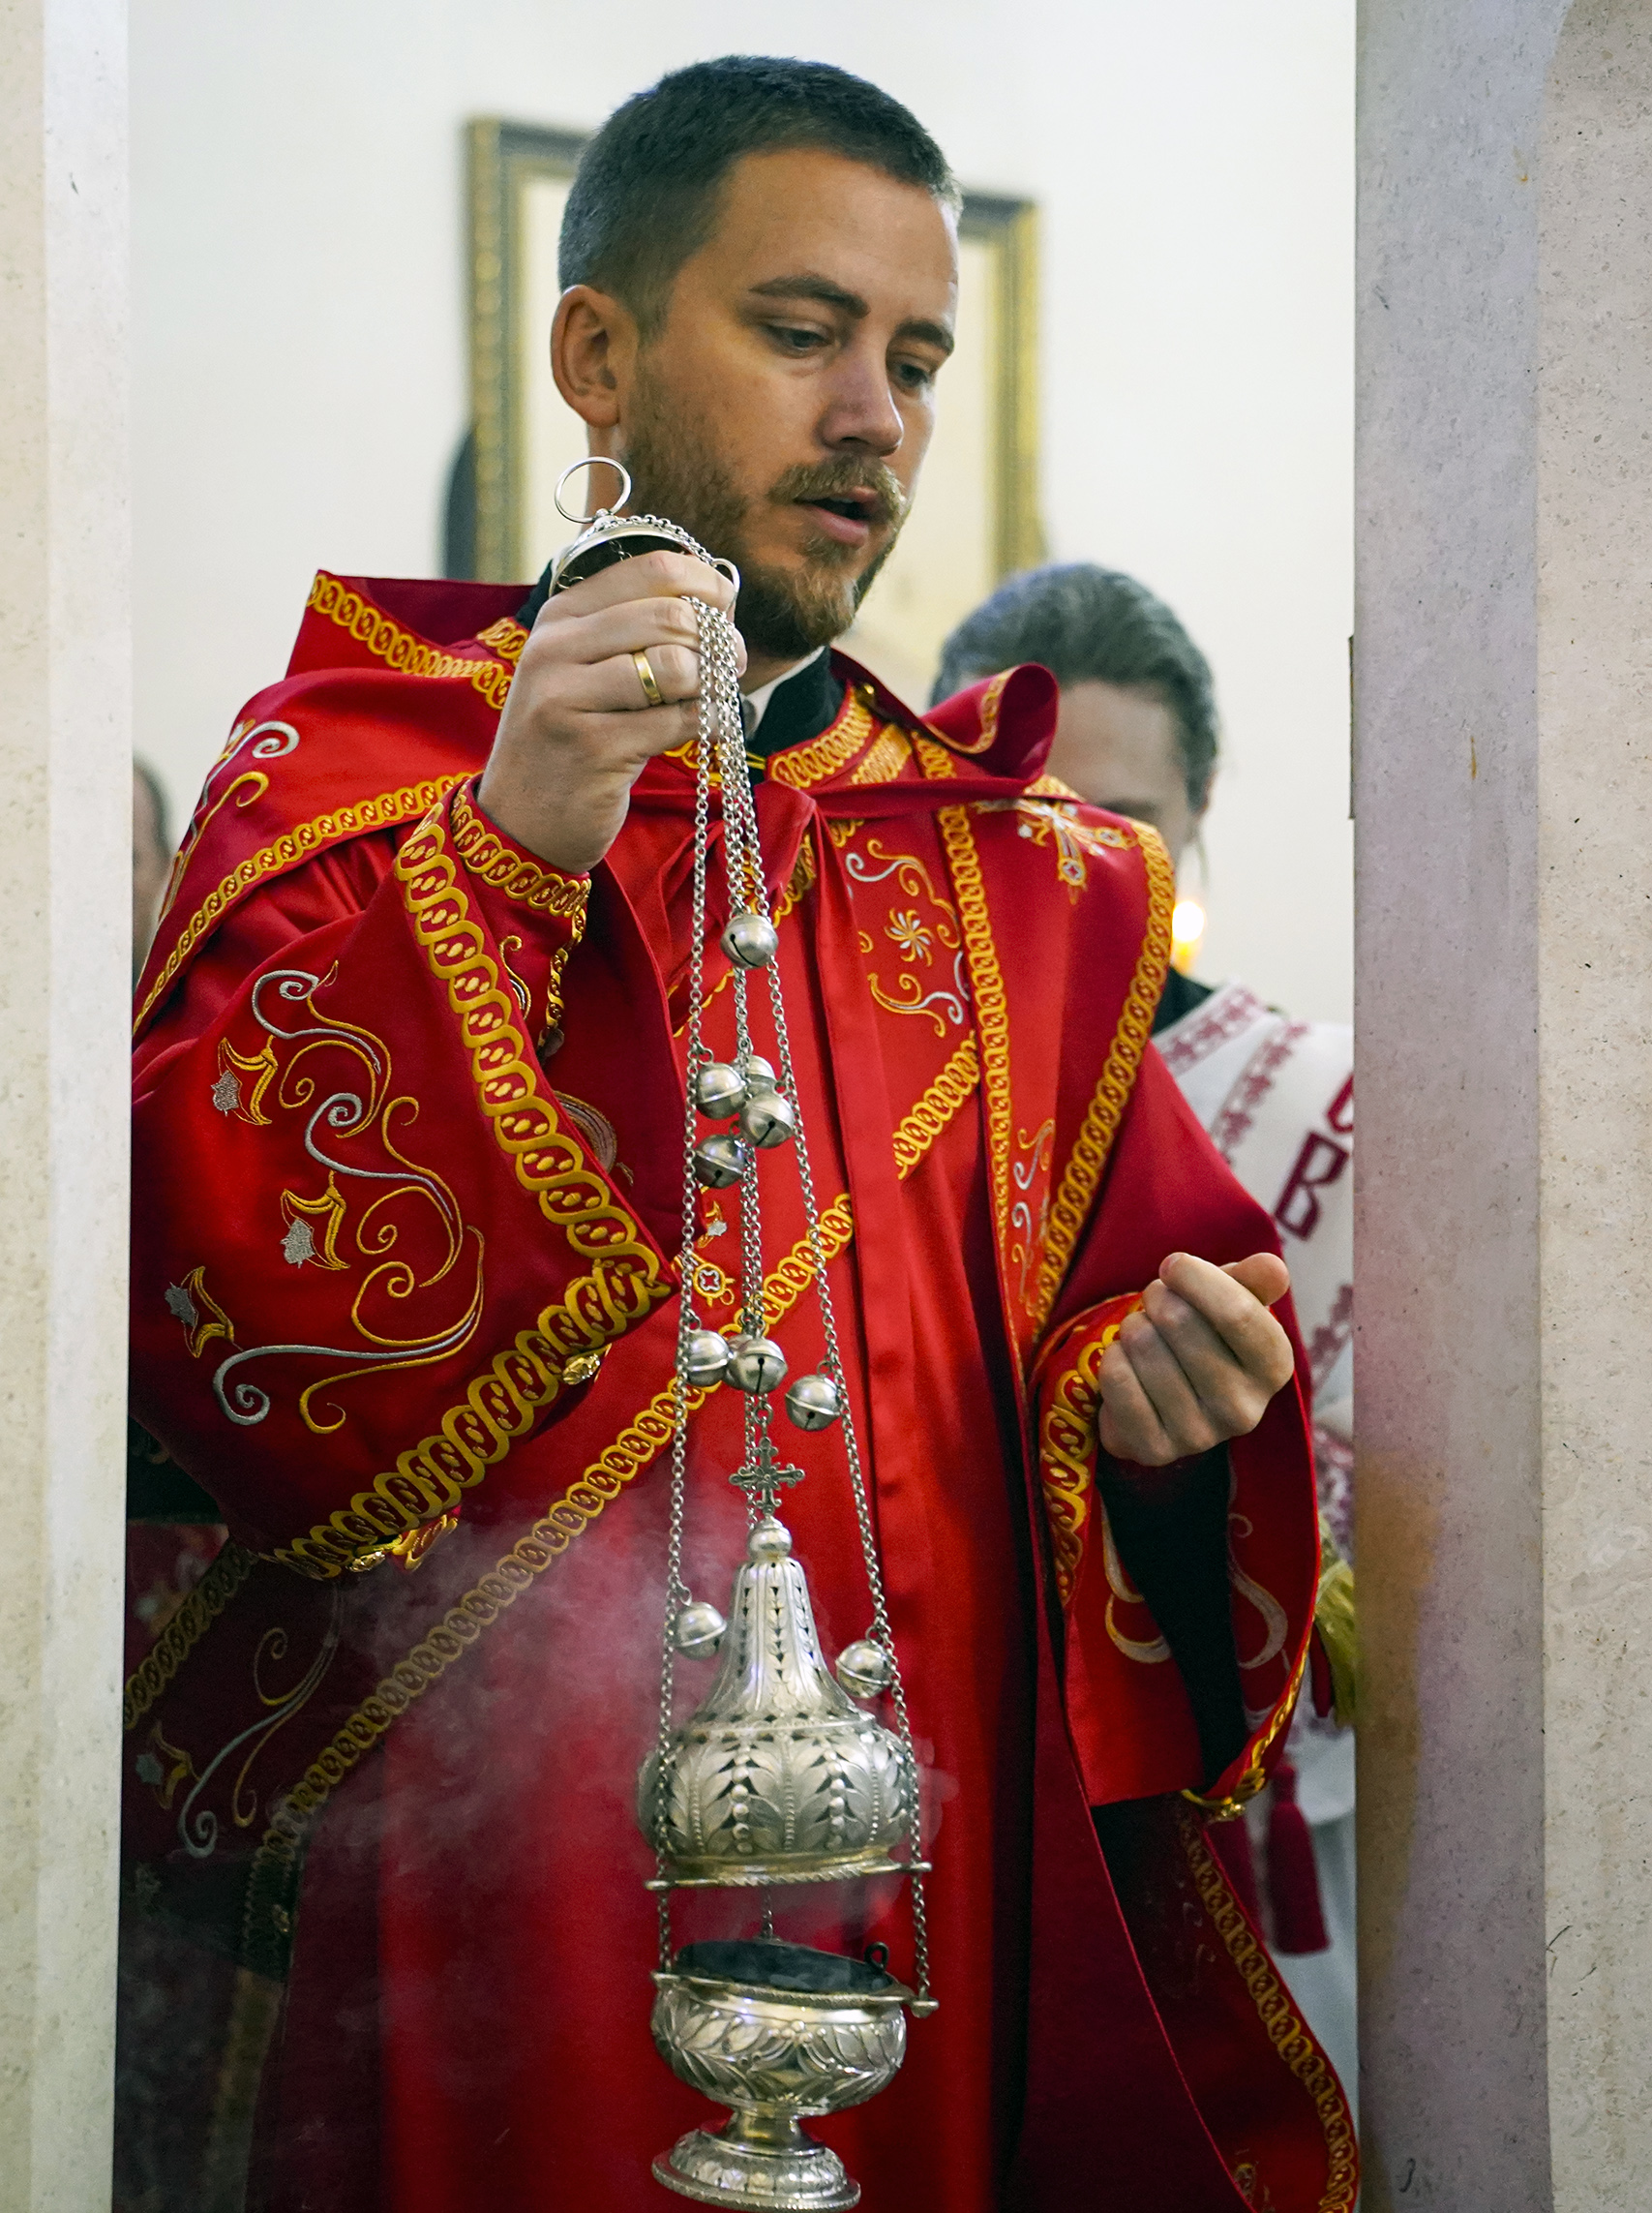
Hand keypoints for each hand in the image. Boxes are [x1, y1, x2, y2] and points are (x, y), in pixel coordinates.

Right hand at [477, 550, 745, 871]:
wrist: (520, 818)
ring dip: (713, 681)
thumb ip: (631, 629)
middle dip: (718, 637)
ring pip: (675, 665)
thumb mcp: (580, 669)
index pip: (649, 569)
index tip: (724, 607)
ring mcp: (569, 698)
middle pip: (669, 615)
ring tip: (716, 696)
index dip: (704, 583)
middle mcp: (556, 648)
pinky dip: (710, 722)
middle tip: (733, 660)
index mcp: (560, 616)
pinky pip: (678, 720)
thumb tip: (715, 600)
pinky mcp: (594, 748)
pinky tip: (712, 728)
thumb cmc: (569, 739)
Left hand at [1097, 1252, 1293, 1467]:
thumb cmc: (1205, 1336)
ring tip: (1142, 1332)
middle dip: (1158, 1298)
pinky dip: (1112, 1356)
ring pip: (1144, 1346)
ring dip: (1133, 1327)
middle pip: (1182, 1323)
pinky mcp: (1155, 1449)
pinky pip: (1117, 1378)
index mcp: (1274, 1367)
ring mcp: (1200, 1436)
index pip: (1239, 1313)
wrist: (1164, 1398)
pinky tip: (1126, 1361)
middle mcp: (1245, 1410)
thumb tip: (1271, 1267)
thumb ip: (1254, 1280)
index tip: (1174, 1265)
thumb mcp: (1233, 1300)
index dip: (1196, 1278)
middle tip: (1155, 1301)